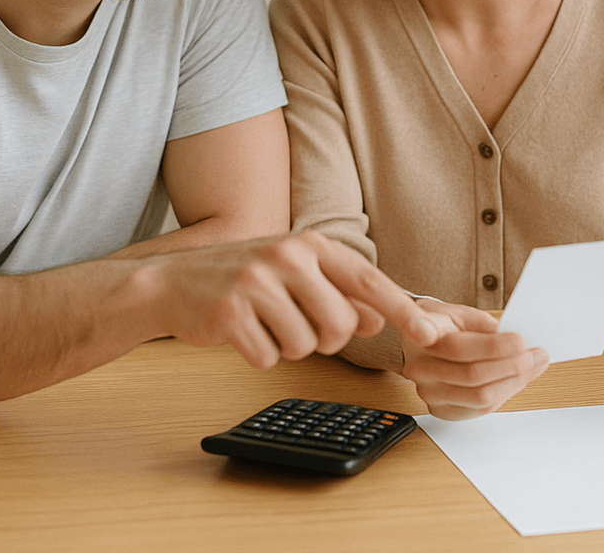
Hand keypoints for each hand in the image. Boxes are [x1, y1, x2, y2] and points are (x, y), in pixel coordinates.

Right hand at [145, 231, 440, 367]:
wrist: (172, 281)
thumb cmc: (241, 278)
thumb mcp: (293, 274)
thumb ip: (337, 293)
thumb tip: (377, 318)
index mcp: (309, 245)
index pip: (368, 280)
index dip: (402, 310)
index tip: (431, 333)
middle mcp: (287, 257)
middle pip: (339, 326)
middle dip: (324, 340)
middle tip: (296, 325)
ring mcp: (256, 283)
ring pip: (304, 346)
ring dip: (288, 347)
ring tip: (264, 323)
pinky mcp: (230, 313)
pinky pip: (268, 357)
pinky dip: (259, 354)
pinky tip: (242, 333)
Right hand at [399, 298, 549, 419]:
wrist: (418, 343)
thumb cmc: (444, 326)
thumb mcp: (461, 313)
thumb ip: (484, 326)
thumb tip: (515, 341)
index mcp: (422, 337)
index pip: (457, 346)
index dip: (490, 347)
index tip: (520, 340)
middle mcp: (420, 368)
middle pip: (474, 374)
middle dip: (513, 364)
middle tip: (536, 354)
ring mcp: (428, 392)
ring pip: (480, 396)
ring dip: (514, 382)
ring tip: (533, 366)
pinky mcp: (440, 410)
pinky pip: (480, 409)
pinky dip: (504, 394)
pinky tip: (517, 380)